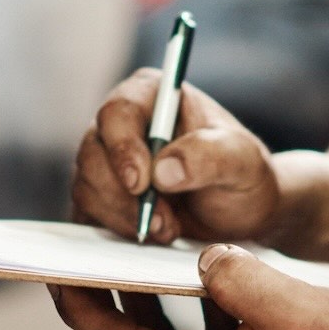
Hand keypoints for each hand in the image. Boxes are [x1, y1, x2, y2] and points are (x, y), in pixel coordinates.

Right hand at [72, 71, 279, 244]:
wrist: (238, 213)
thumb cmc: (242, 175)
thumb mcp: (242, 161)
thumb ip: (208, 156)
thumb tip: (163, 169)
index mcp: (152, 96)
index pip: (118, 113)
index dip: (123, 149)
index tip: (142, 184)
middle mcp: (121, 125)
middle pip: (93, 155)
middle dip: (127, 197)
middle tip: (165, 222)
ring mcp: (105, 160)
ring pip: (87, 187)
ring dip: (126, 217)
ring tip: (168, 228)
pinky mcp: (99, 193)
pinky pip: (87, 212)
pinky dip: (117, 228)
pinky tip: (150, 233)